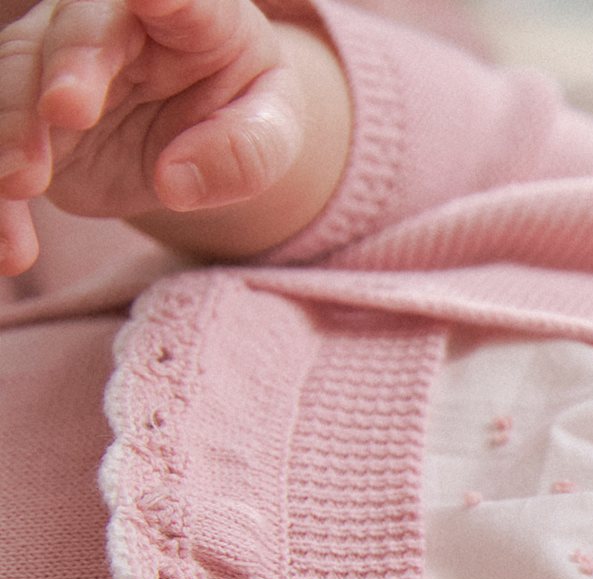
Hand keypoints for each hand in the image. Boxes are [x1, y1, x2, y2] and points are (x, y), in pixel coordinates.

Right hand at [0, 0, 338, 274]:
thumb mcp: (272, 132)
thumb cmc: (244, 113)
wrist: (201, 136)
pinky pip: (2, 152)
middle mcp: (108, 24)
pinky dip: (2, 204)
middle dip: (64, 71)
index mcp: (186, 14)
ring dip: (10, 134)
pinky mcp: (29, 122)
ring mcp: (55, 67)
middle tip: (63, 112)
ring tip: (17, 184)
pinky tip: (11, 248)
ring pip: (14, 84)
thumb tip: (178, 182)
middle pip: (72, 34)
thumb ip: (245, 150)